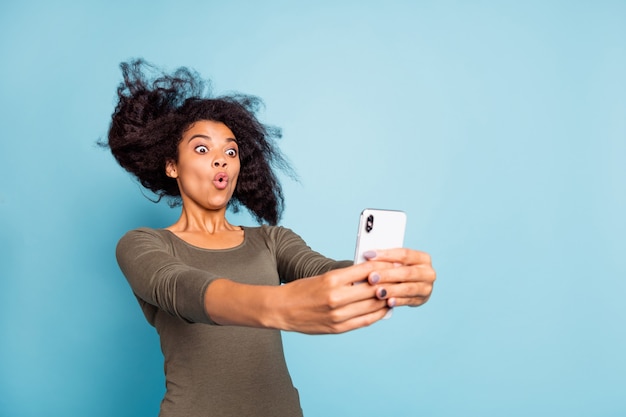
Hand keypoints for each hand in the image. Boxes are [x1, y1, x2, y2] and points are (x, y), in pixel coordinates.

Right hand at [275, 261, 397, 334]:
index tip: (393, 264)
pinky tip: (383, 309)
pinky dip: (377, 314)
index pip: (365, 271)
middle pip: (372, 289)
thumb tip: (371, 275)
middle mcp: (336, 297)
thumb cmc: (301, 290)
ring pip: (372, 306)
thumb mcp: (323, 277)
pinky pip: (365, 321)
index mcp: (332, 279)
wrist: (282, 309)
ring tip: (395, 294)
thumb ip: (346, 277)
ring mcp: (338, 315)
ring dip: (386, 300)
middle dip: (389, 283)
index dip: (383, 267)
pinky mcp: (338, 328)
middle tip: (400, 279)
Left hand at [363, 249, 435, 307]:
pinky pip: (408, 301)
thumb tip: (368, 256)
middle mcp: (428, 272)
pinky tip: (388, 302)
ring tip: (378, 292)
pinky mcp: (421, 300)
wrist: (415, 285)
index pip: (404, 254)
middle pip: (406, 272)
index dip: (386, 254)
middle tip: (371, 277)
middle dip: (387, 275)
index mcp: (423, 258)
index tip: (368, 255)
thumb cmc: (402, 269)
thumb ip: (387, 259)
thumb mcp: (398, 261)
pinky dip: (397, 301)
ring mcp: (426, 288)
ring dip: (392, 290)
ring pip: (408, 288)